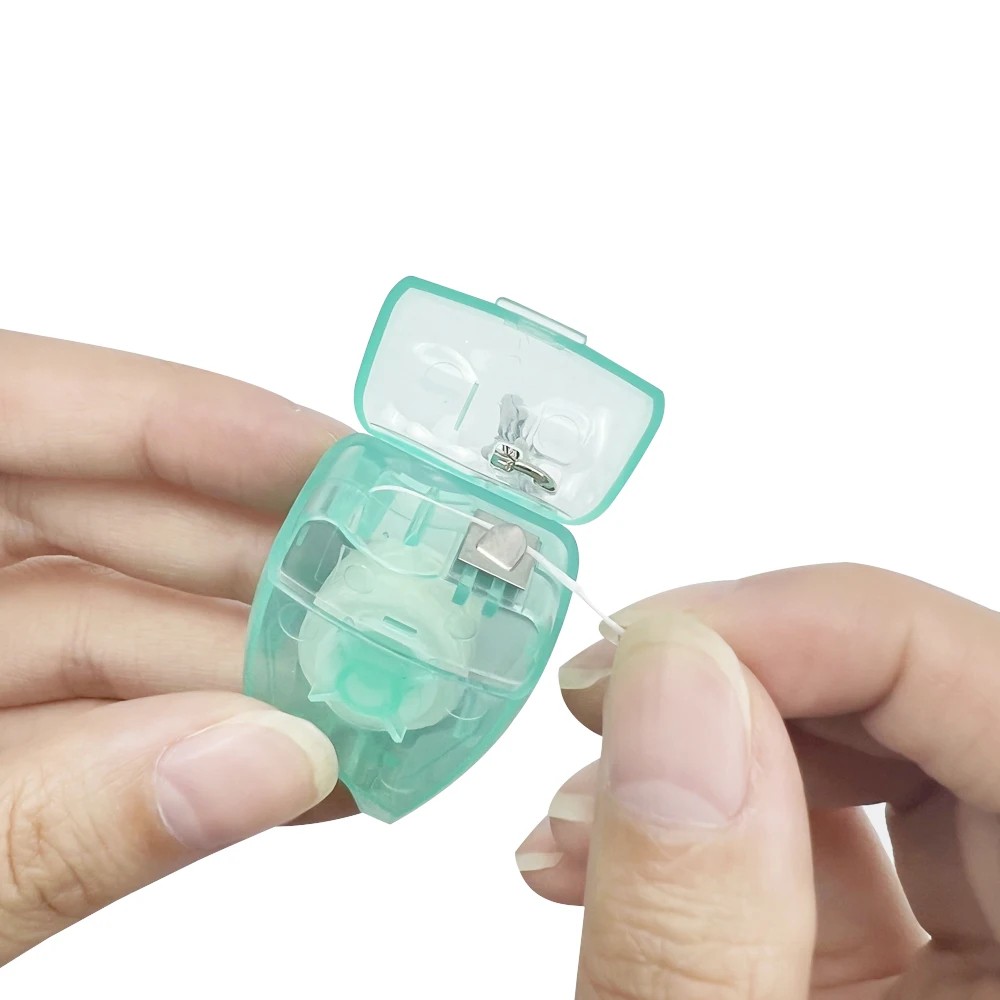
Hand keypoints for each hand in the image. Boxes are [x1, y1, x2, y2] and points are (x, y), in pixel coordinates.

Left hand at [0, 329, 355, 962]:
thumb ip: (36, 828)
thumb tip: (263, 764)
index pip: (17, 406)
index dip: (190, 423)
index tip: (336, 463)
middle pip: (91, 516)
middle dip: (259, 563)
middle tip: (395, 601)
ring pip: (109, 631)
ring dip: (253, 671)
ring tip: (377, 704)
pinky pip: (91, 724)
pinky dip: (200, 746)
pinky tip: (302, 764)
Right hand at [517, 564, 999, 996]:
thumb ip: (693, 928)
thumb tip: (673, 688)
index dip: (832, 626)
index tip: (667, 636)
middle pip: (935, 717)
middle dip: (748, 682)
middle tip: (611, 692)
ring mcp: (974, 971)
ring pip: (876, 774)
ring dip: (706, 754)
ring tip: (579, 806)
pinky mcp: (906, 978)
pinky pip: (829, 852)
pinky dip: (705, 832)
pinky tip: (601, 852)